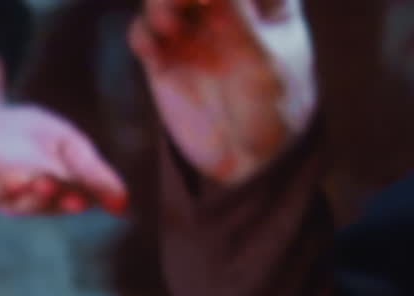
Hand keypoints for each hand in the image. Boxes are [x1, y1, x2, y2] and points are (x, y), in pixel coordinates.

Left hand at [0, 100, 127, 215]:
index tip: (81, 199)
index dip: (69, 201)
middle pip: (29, 204)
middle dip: (40, 197)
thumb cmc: (25, 135)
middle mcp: (14, 199)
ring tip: (24, 176)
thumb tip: (123, 203)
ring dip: (9, 186)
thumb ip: (91, 171)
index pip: (61, 201)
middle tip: (52, 185)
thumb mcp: (65, 143)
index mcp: (45, 195)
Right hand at [129, 0, 316, 183]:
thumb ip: (237, 18)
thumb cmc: (274, 110)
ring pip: (162, 0)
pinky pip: (143, 33)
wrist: (250, 160)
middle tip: (180, 2)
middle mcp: (225, 10)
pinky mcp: (164, 60)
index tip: (210, 1)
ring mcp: (193, 34)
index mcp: (266, 1)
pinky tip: (152, 51)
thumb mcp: (264, 62)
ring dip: (159, 4)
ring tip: (168, 25)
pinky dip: (142, 34)